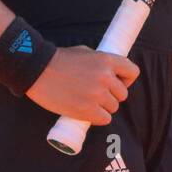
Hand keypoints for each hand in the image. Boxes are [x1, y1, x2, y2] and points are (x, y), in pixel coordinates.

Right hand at [25, 45, 139, 125]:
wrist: (38, 70)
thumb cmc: (59, 60)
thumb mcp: (85, 52)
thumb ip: (100, 62)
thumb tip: (111, 73)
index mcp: (107, 60)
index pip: (132, 72)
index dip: (126, 80)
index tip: (117, 83)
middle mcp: (105, 77)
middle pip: (122, 94)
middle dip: (111, 95)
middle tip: (97, 95)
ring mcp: (97, 94)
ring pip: (113, 108)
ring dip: (103, 107)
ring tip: (88, 103)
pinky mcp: (86, 110)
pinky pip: (104, 119)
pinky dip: (97, 118)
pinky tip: (87, 112)